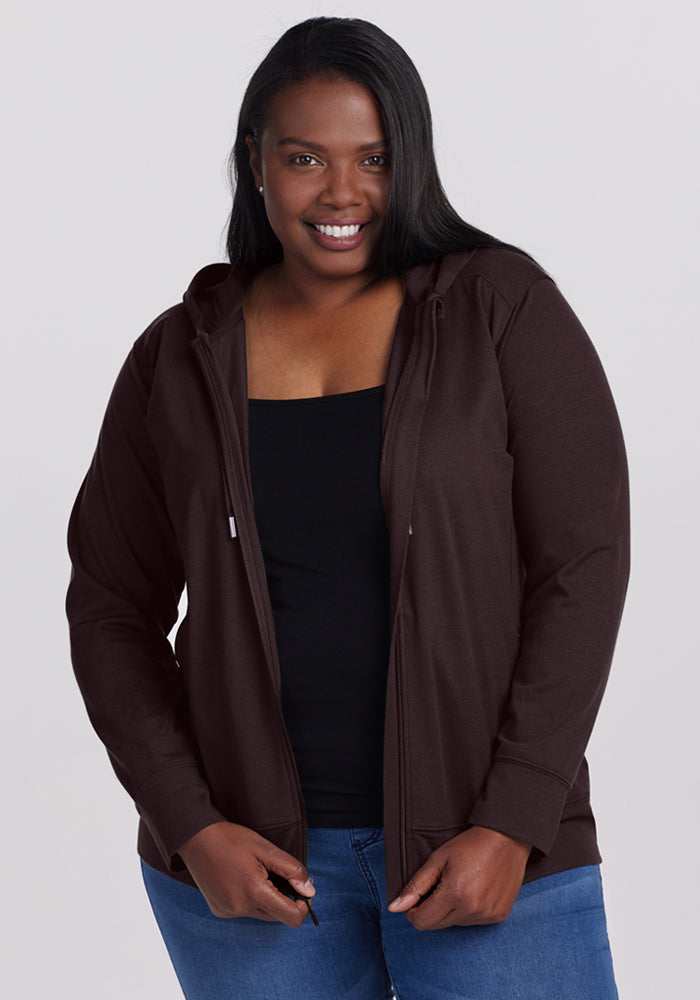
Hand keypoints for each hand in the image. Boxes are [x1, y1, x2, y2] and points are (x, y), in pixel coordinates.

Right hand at [177, 821, 314, 925]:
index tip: (301, 889)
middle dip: (284, 900)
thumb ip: (291, 870)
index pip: (291, 917)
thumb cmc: (231, 839)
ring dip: (266, 899)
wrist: (195, 838)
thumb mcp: (266, 849)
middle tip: (278, 875)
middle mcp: (240, 908)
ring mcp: (227, 911)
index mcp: (255, 892)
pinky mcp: (219, 910)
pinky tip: (241, 879)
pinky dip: (249, 900)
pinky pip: (244, 911)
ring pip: (261, 914)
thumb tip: (310, 890)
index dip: (303, 906)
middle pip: (277, 916)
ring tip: (256, 873)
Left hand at [387, 826, 530, 930]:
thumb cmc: (470, 845)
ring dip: (449, 911)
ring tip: (459, 885)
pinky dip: (467, 910)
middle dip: (430, 910)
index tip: (414, 899)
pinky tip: (473, 890)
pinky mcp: (498, 916)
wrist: (506, 838)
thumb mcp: (438, 859)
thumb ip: (416, 885)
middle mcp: (472, 909)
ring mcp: (487, 915)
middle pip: (437, 925)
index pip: (422, 921)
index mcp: (454, 894)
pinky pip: (473, 922)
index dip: (412, 912)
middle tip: (436, 887)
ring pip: (455, 924)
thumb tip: (395, 908)